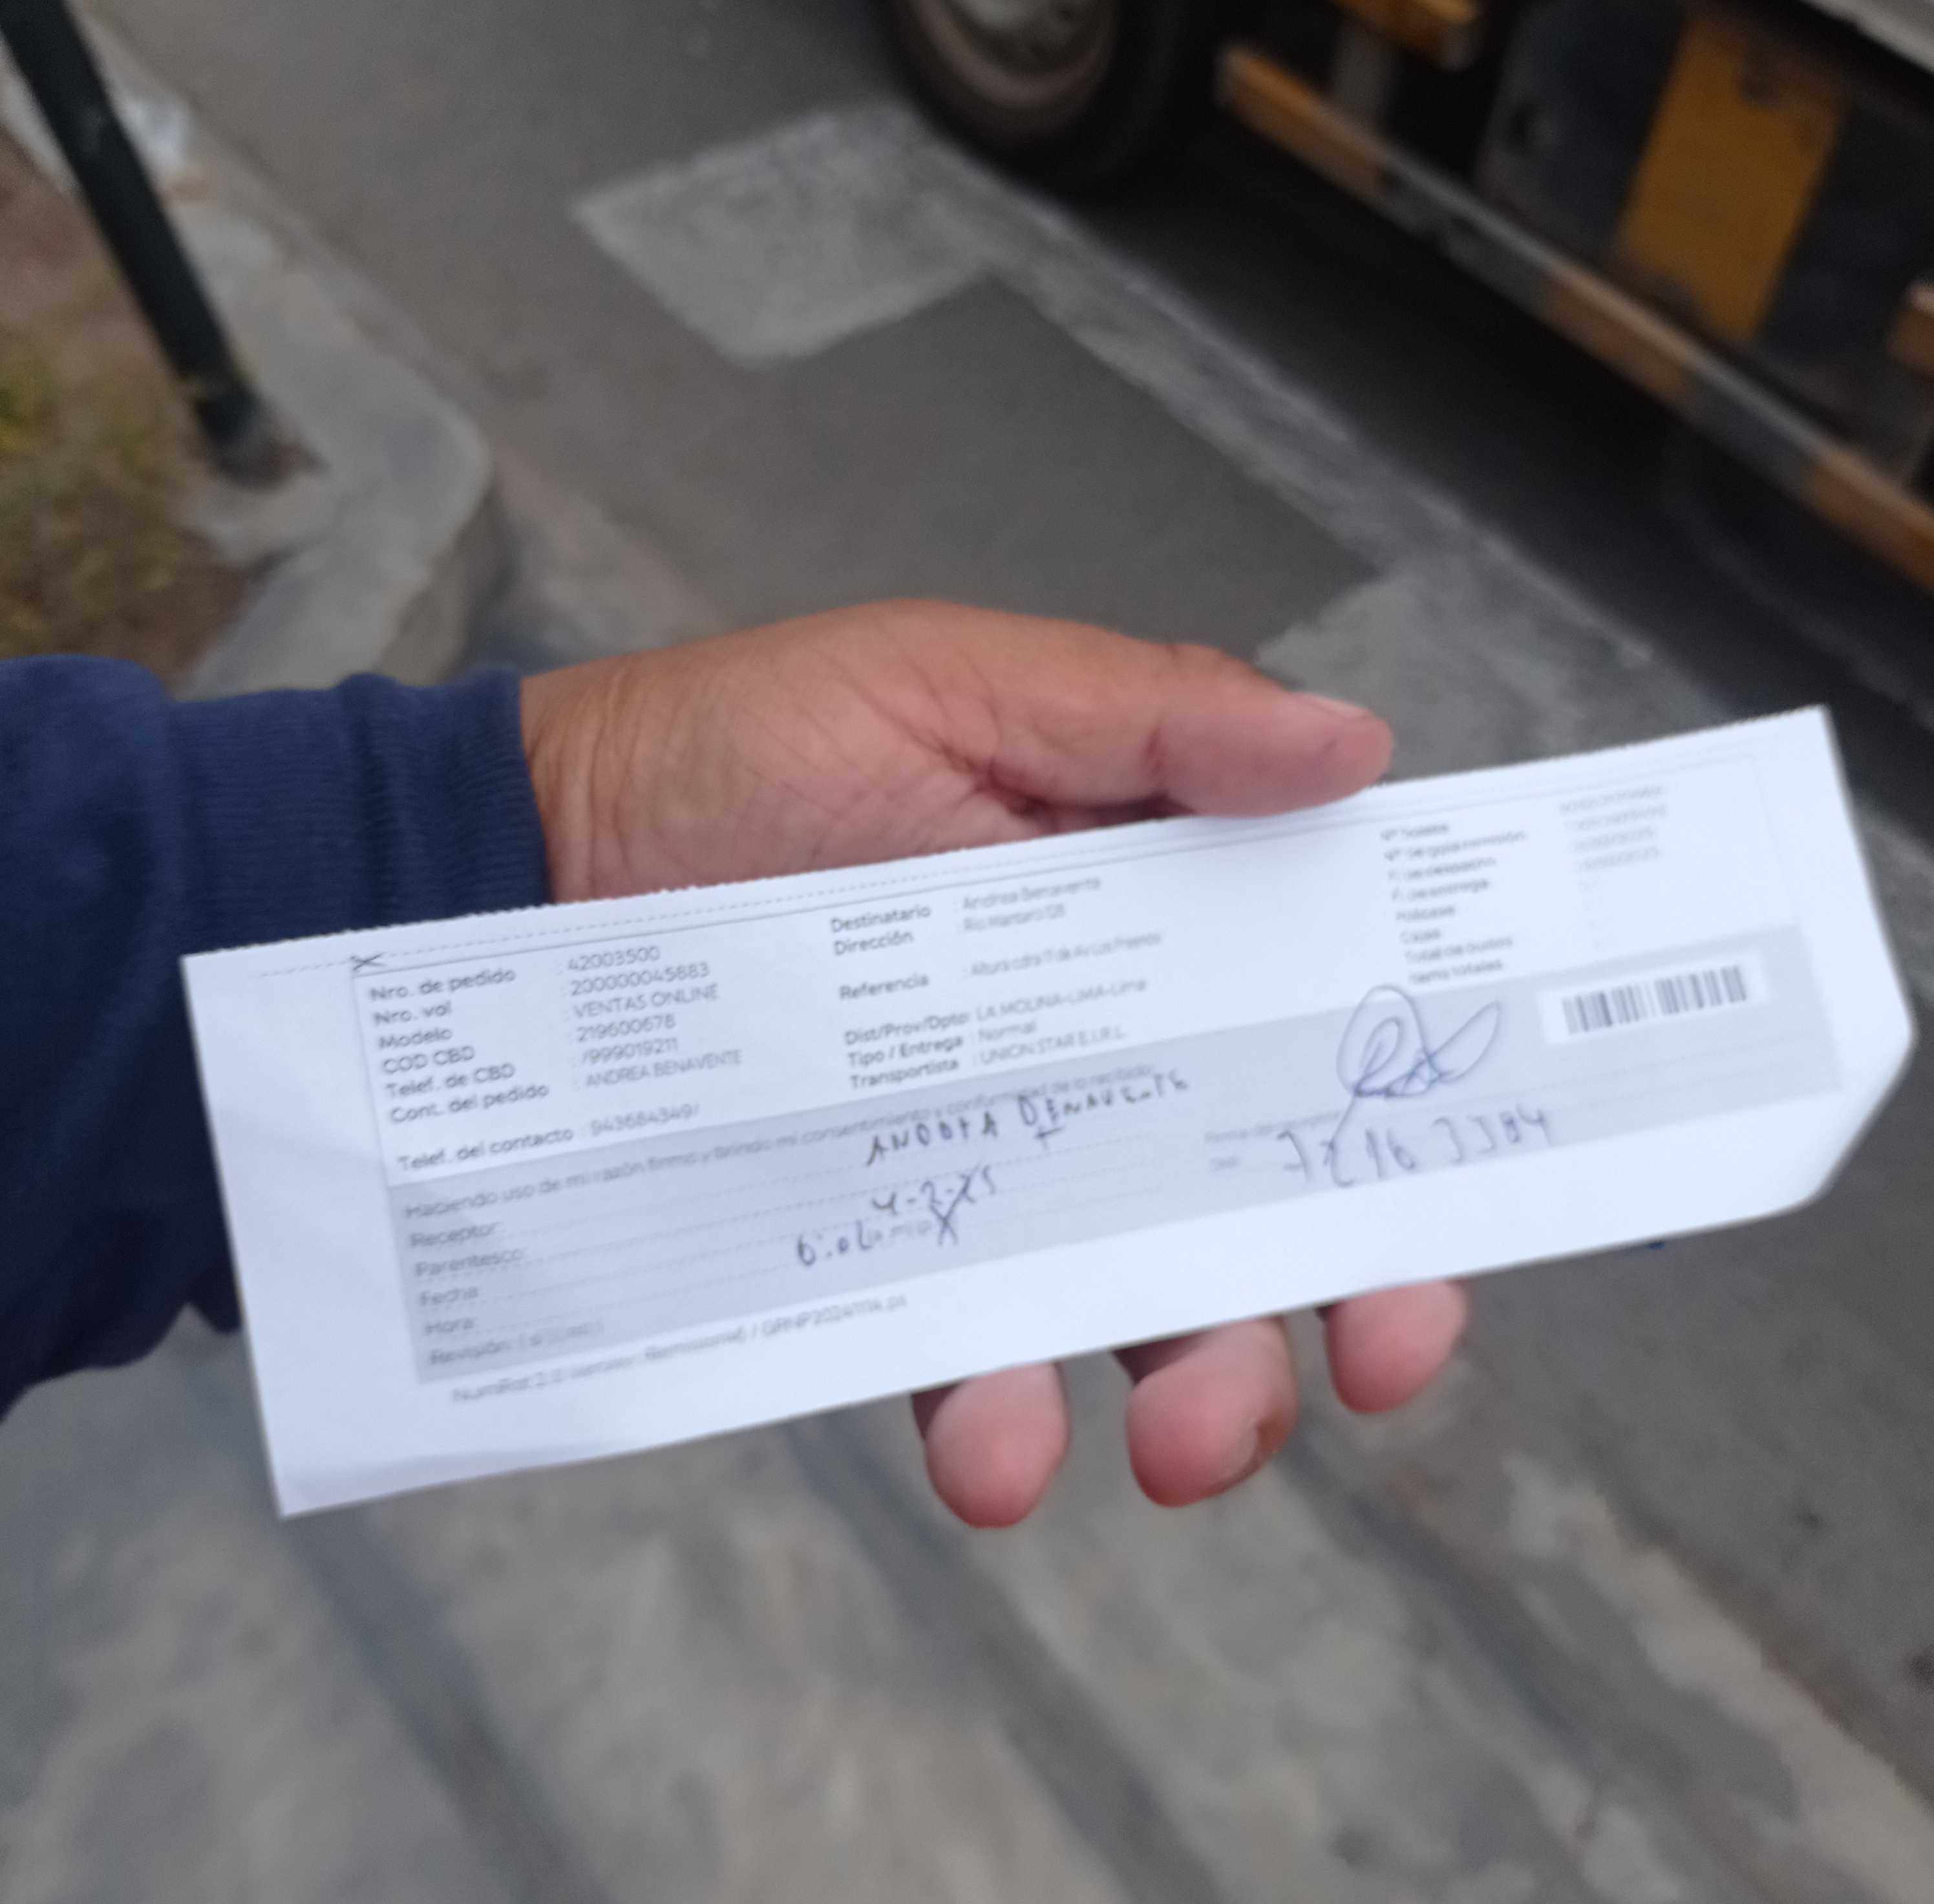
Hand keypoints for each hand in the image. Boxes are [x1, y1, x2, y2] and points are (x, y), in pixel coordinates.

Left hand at [520, 602, 1466, 1525]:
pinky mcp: (889, 1250)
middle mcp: (1099, 1055)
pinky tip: (996, 1453)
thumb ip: (1153, 720)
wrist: (532, 871)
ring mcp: (997, 1165)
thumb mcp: (955, 687)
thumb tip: (1357, 749)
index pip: (1323, 1008)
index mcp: (1152, 914)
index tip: (1482, 1163)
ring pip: (1150, 1307)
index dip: (1413, 1088)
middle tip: (1379, 1349)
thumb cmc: (742, 750)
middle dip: (1354, 1287)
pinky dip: (1006, 1425)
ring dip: (1205, 1399)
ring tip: (1176, 1444)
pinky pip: (975, 1362)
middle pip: (1271, 1188)